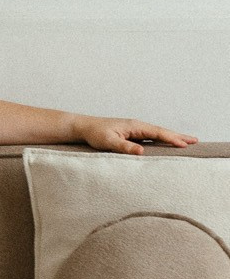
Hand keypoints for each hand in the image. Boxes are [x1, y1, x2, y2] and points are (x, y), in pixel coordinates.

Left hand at [76, 118, 198, 155]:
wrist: (84, 127)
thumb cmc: (95, 134)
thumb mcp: (109, 142)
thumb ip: (125, 147)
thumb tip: (142, 152)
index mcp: (134, 126)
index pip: (157, 132)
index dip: (172, 138)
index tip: (184, 144)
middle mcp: (137, 126)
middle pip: (162, 131)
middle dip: (178, 136)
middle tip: (195, 141)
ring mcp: (135, 130)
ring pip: (158, 134)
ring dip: (172, 137)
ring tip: (186, 142)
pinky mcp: (132, 135)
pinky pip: (151, 137)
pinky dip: (162, 140)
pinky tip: (166, 144)